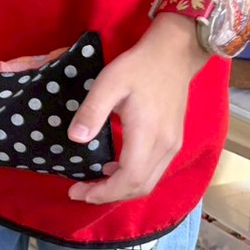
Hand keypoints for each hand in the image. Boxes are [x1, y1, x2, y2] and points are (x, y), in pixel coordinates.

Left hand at [66, 15, 207, 204]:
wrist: (174, 54)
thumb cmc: (139, 67)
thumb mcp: (108, 83)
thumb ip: (92, 112)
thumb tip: (75, 139)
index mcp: (148, 135)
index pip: (129, 178)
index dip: (104, 192)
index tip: (77, 191)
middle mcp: (166, 146)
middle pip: (139, 187)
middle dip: (109, 195)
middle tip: (80, 191)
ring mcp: (173, 145)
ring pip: (148, 182)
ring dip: (121, 188)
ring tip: (93, 183)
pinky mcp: (174, 140)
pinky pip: (154, 170)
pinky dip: (132, 177)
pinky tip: (113, 167)